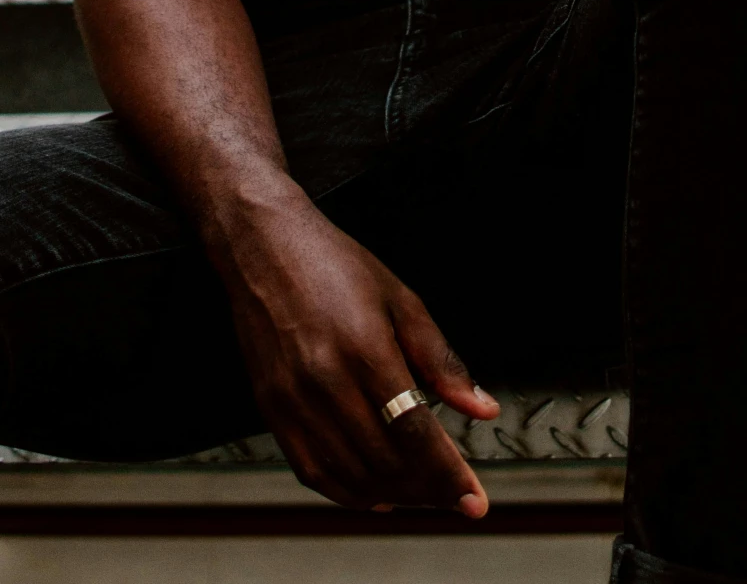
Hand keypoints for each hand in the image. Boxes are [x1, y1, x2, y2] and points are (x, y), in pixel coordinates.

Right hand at [213, 181, 500, 514]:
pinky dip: (348, 493)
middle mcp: (325, 380)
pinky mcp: (271, 409)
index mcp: (365, 348)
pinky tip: (374, 493)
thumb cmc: (335, 265)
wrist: (264, 246)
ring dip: (392, 496)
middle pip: (385, 463)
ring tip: (421, 493)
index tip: (473, 500)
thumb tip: (483, 408)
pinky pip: (312, 472)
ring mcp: (293, 400)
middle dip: (427, 489)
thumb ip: (441, 360)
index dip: (448, 474)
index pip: (414, 433)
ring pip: (351, 476)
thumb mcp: (401, 299)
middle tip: (452, 494)